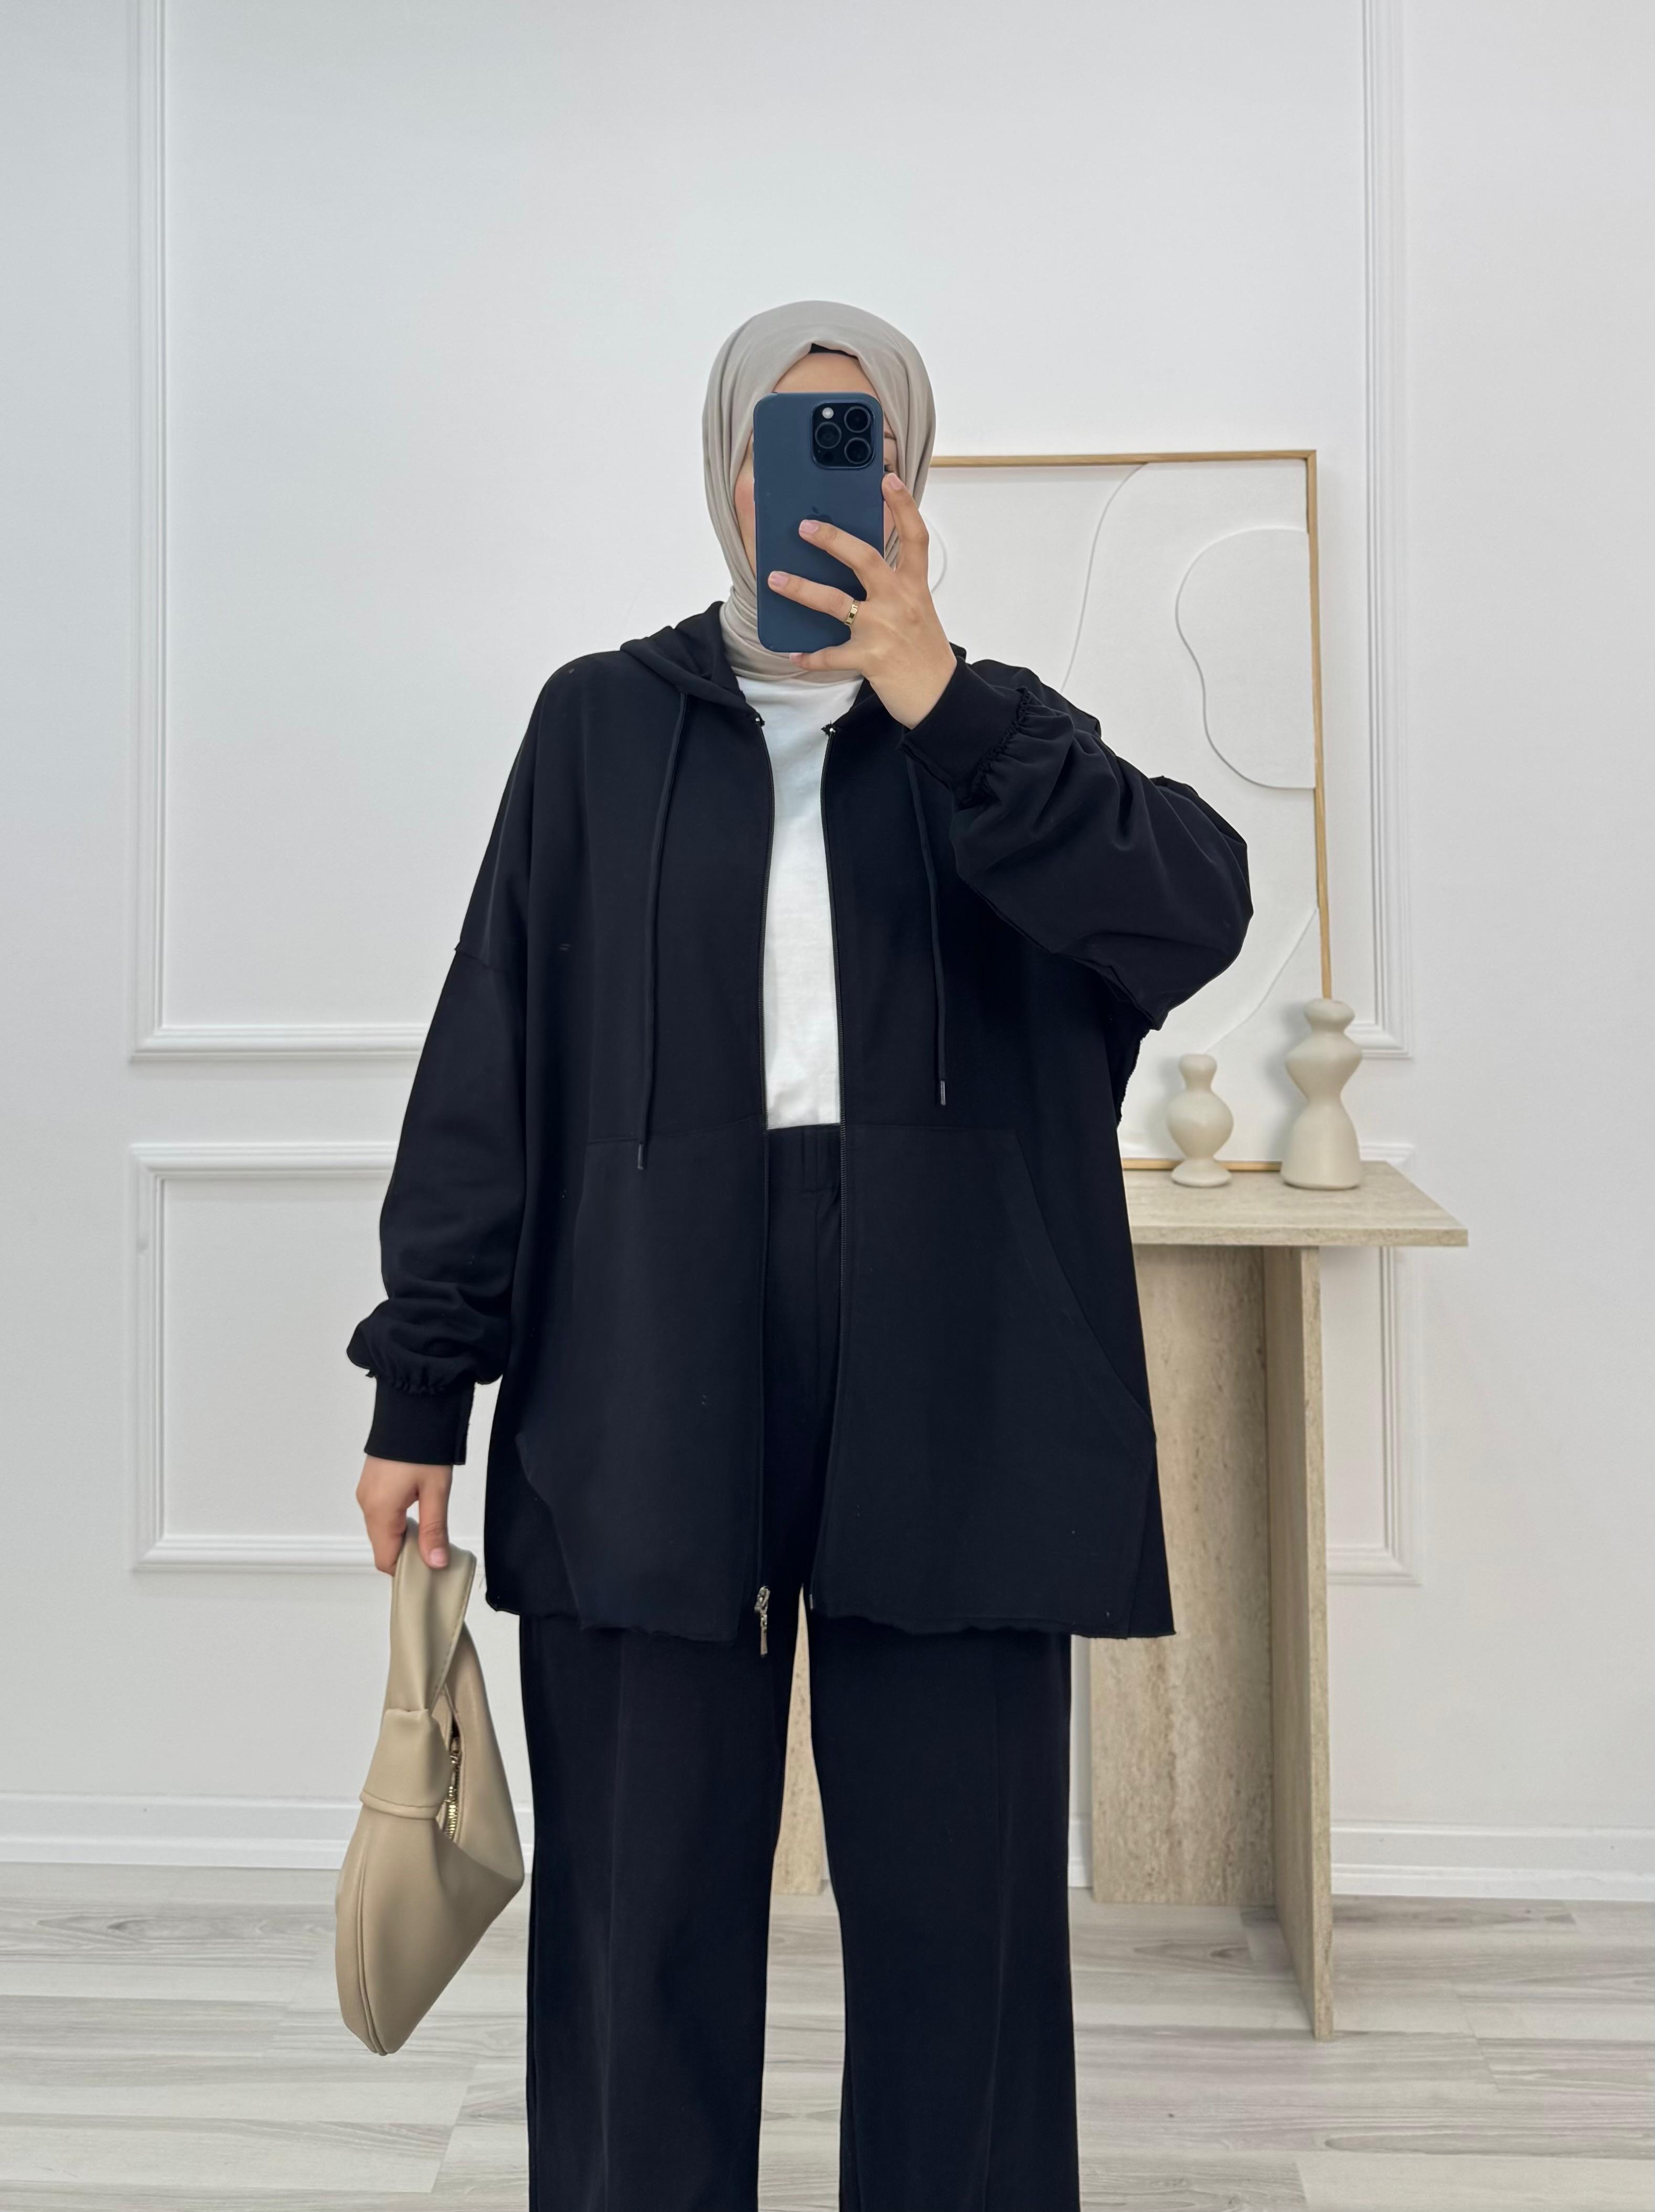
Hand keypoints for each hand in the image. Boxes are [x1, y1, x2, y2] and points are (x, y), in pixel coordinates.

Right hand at [355, 1455, 452, 1574]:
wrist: (412, 1407)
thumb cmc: (424, 1446)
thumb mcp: (436, 1491)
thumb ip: (434, 1530)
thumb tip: (435, 1564)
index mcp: (380, 1511)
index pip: (386, 1560)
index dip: (408, 1569)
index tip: (431, 1567)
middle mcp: (366, 1504)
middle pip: (383, 1546)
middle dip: (408, 1552)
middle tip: (437, 1547)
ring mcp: (366, 1493)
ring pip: (382, 1530)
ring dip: (404, 1535)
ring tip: (431, 1526)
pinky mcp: (372, 1483)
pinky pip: (381, 1513)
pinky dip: (397, 1520)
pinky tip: (418, 1510)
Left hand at [766, 471, 957, 728]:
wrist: (939, 697)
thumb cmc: (925, 652)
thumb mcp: (918, 610)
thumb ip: (896, 586)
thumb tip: (859, 565)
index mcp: (915, 586)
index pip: (914, 537)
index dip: (903, 506)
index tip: (887, 479)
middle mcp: (900, 602)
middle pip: (866, 559)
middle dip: (833, 540)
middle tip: (805, 527)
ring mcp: (884, 630)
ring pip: (836, 603)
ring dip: (801, 589)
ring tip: (775, 578)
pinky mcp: (870, 659)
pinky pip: (831, 655)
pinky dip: (810, 656)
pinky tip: (793, 653)